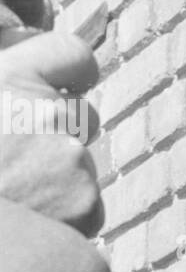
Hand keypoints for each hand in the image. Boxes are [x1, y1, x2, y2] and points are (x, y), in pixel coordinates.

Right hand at [0, 25, 103, 235]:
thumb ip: (10, 85)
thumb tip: (38, 75)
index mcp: (13, 75)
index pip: (76, 54)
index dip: (70, 73)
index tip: (59, 87)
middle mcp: (50, 112)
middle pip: (85, 115)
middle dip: (62, 131)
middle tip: (19, 153)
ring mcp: (73, 161)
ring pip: (83, 164)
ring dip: (60, 177)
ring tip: (16, 191)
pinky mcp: (88, 205)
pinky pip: (89, 205)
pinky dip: (67, 213)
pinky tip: (33, 217)